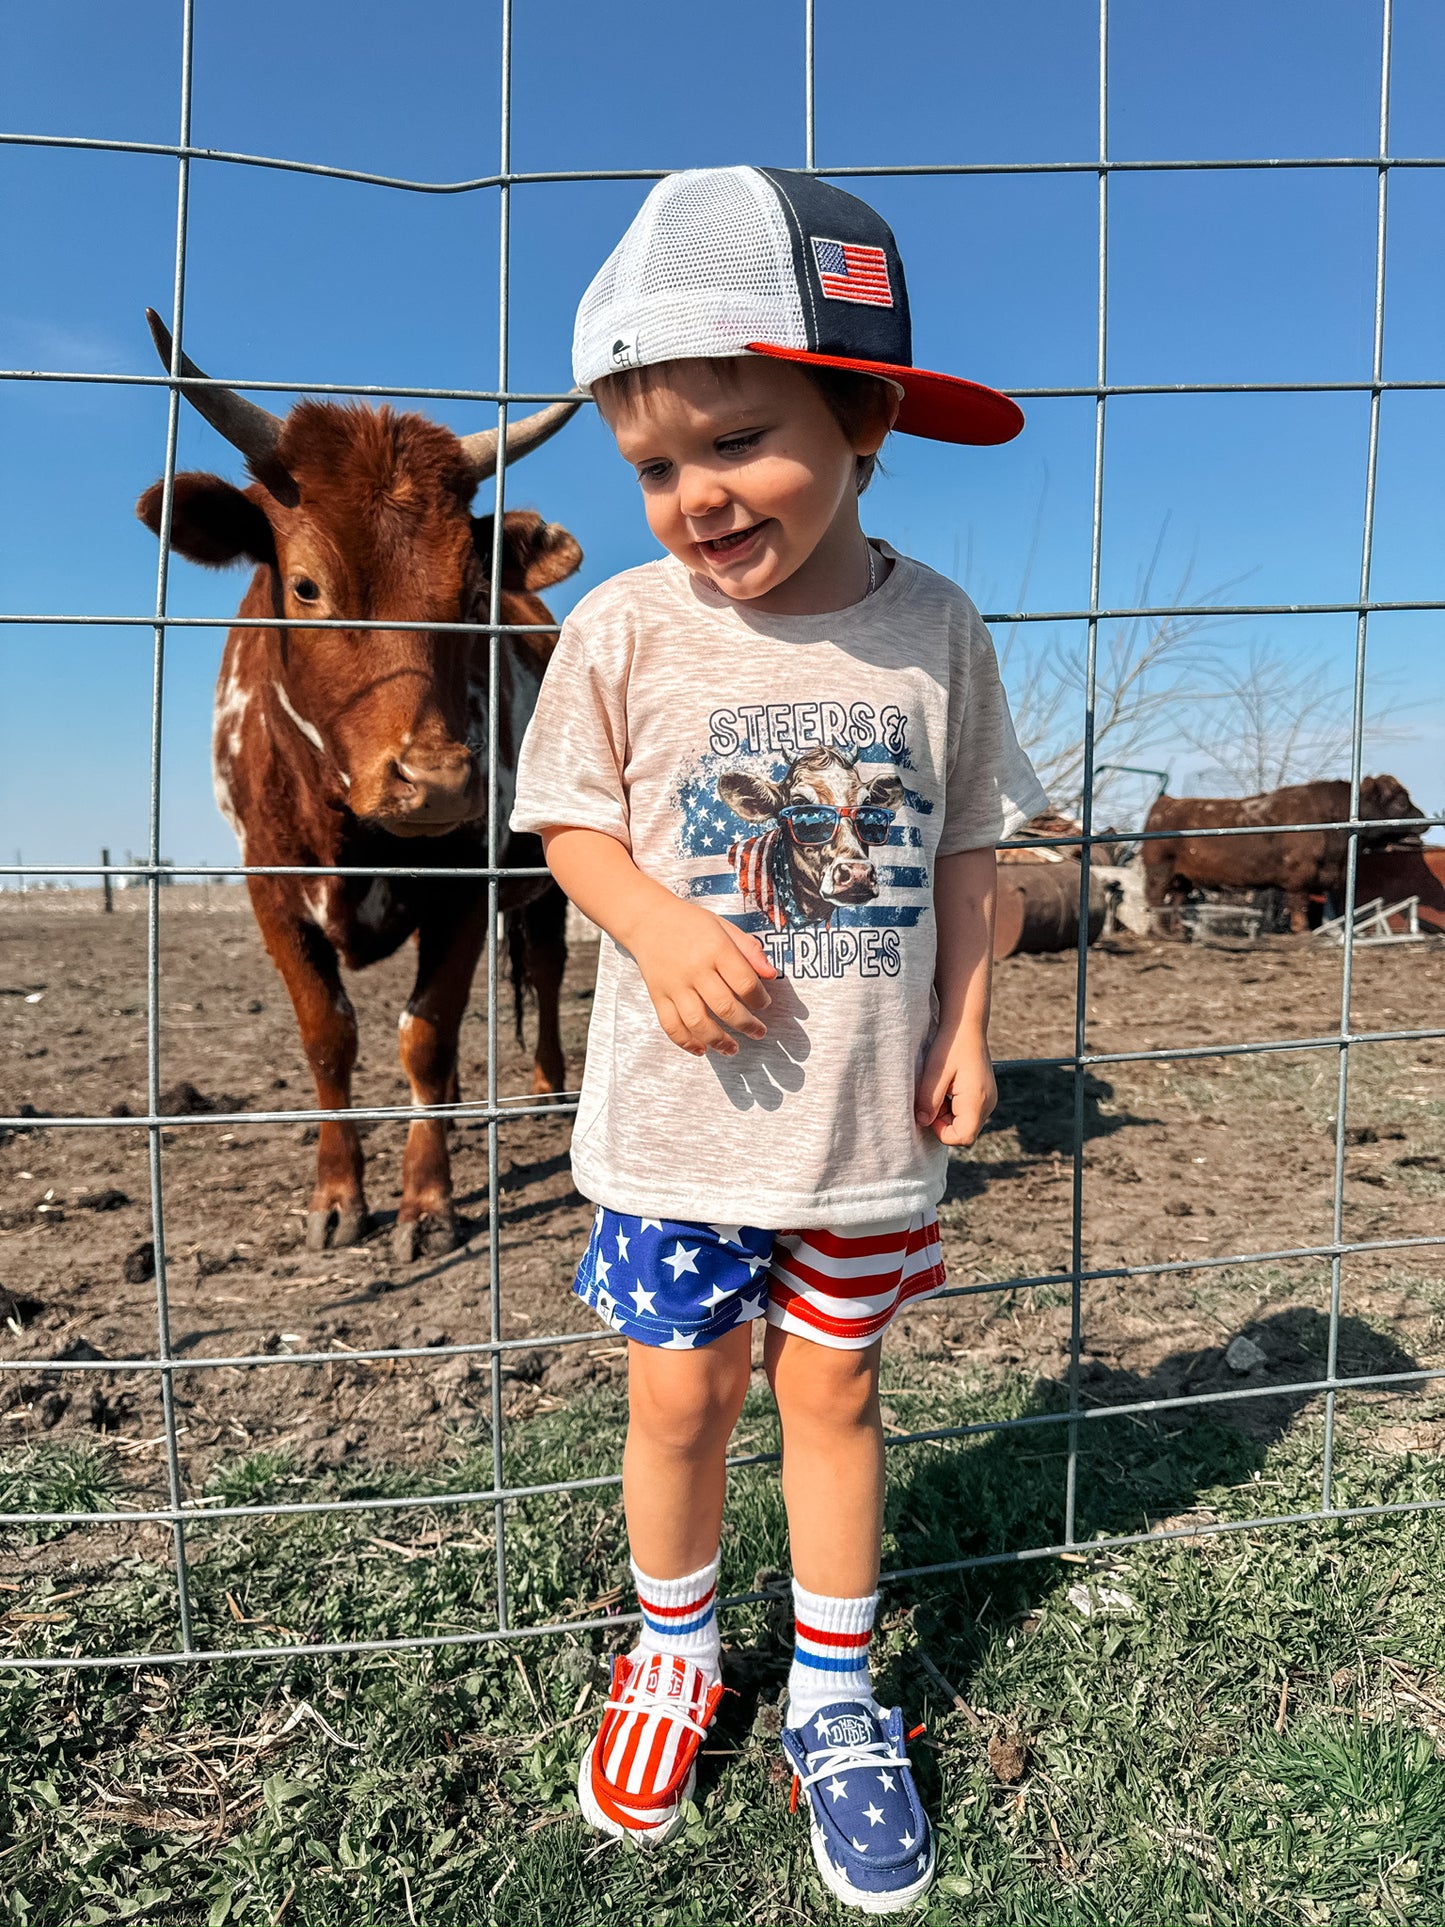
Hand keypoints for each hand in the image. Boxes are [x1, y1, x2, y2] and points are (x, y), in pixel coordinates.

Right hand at [627, 897, 776, 1056]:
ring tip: (733, 1049)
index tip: (764, 1003)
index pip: (744, 982)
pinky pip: (671, 1025)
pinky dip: (686, 1042)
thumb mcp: (724, 927)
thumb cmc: (691, 923)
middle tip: (758, 1032)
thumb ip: (749, 950)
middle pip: (725, 1007)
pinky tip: (701, 1049)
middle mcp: (695, 969)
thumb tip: (771, 974)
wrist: (649, 920)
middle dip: (747, 1025)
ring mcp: (675, 985)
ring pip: (698, 1022)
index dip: (760, 998)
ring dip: (719, 1041)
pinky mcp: (658, 996)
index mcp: (716, 949)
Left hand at [915, 1025, 996, 1145]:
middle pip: (964, 1132)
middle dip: (943, 1122)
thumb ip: (928, 1100)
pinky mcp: (985, 1095)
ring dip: (948, 1114)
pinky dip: (954, 1107)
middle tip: (932, 1098)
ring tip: (940, 1090)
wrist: (967, 1024)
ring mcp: (989, 1100)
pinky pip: (968, 1112)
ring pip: (965, 1123)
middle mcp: (988, 1104)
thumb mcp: (934, 1072)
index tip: (929, 1111)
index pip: (963, 1137)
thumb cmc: (950, 1045)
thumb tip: (922, 1122)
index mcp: (977, 1101)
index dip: (941, 1131)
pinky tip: (948, 1087)